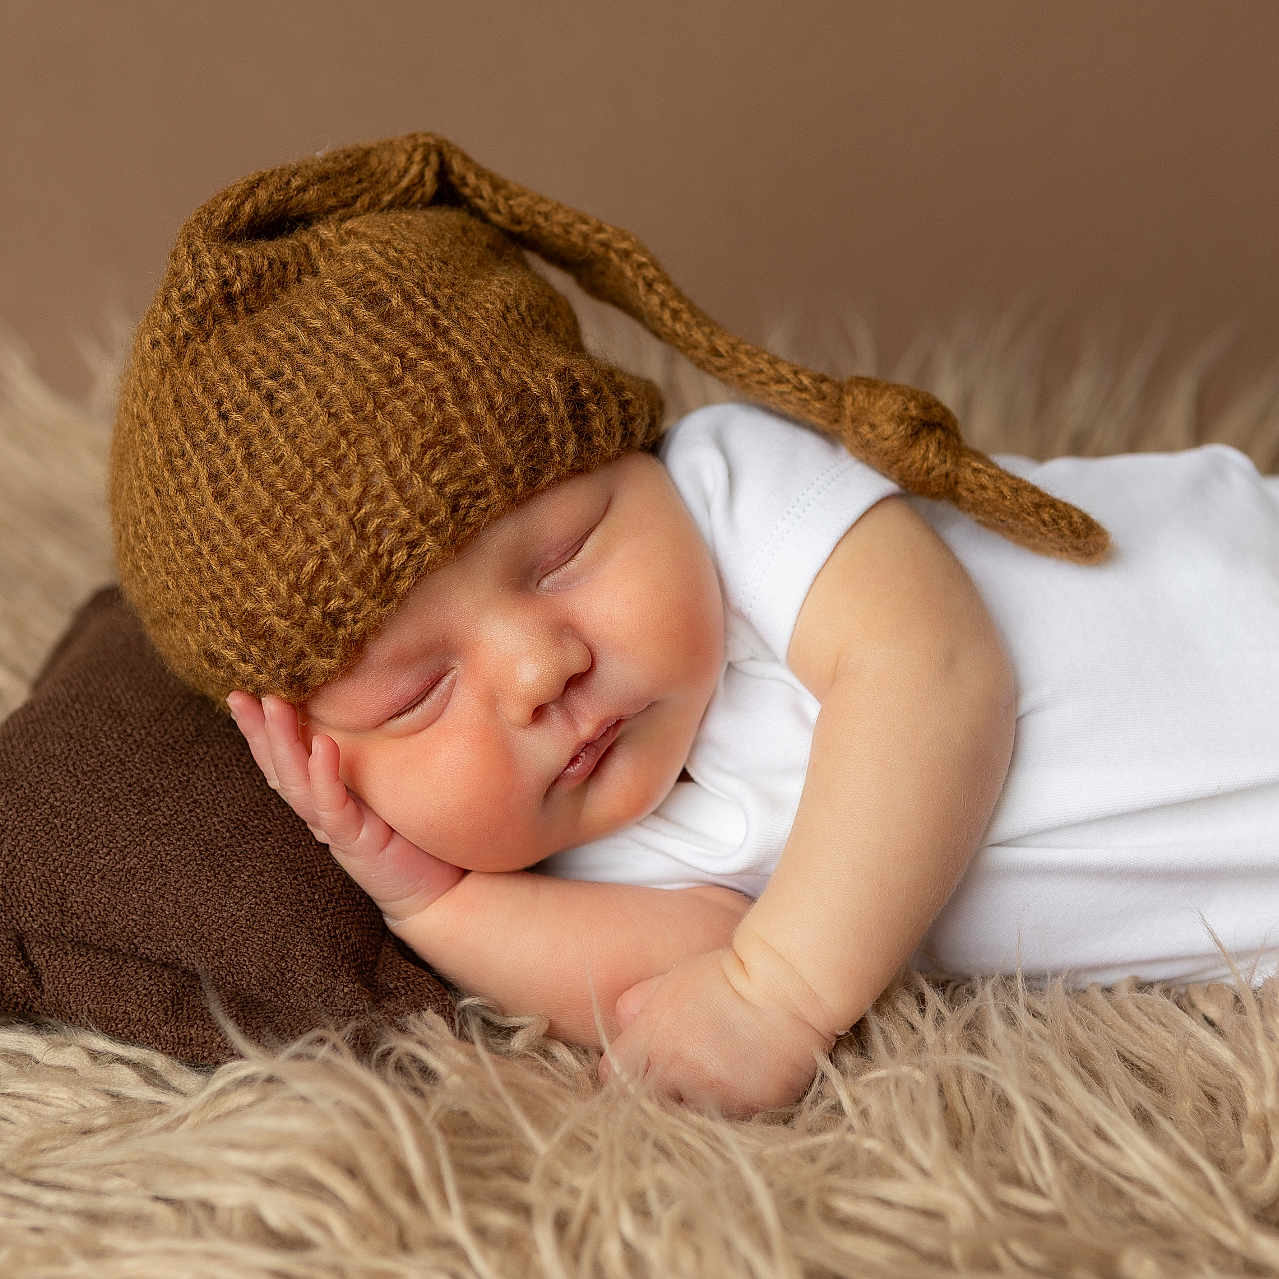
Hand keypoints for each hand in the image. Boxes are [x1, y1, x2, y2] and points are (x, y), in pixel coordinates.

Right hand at [225, 692, 464, 924]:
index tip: (240, 692)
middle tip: (238, 695)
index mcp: (322, 795)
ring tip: (274, 705)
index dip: (260, 728)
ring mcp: (334, 826)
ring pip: (297, 783)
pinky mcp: (356, 842)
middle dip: (257, 731)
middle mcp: (320, 810)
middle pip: (278, 768)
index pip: (283, 758)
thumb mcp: (384, 784)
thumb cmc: (411, 833)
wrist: (437, 889)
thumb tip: (358, 711)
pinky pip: (334, 806)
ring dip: (283, 743)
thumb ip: (365, 757)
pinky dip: (325, 775)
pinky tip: (322, 744)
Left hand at [597, 946, 835, 1117]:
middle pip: (648, 1106)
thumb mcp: (675, 977)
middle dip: (658, 1097)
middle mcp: (679, 1073)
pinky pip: (733, 1120)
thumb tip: (621, 1020)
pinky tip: (744, 1082)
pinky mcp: (752, 1108)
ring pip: (691, 1118)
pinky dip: (734, 1107)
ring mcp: (716, 1095)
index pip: (613, 1079)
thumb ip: (640, 1001)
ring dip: (697, 1105)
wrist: (787, 982)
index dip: (624, 1076)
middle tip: (678, 1081)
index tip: (638, 1071)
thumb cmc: (729, 973)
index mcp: (655, 1040)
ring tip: (715, 1079)